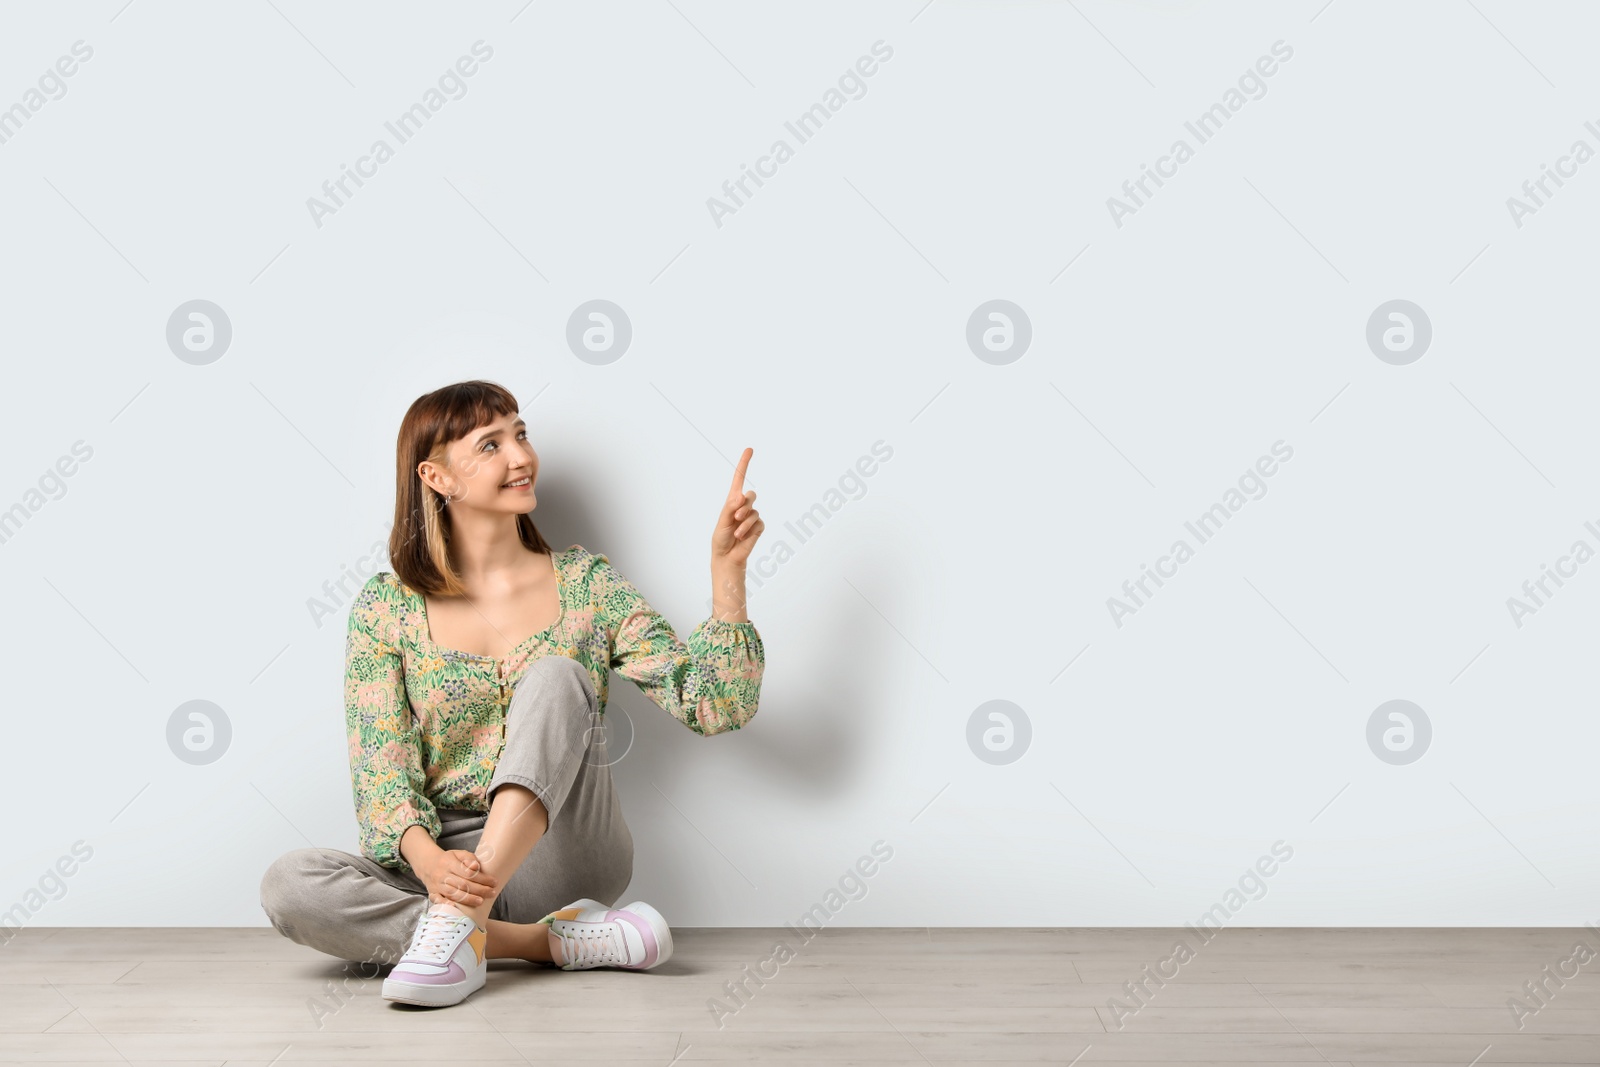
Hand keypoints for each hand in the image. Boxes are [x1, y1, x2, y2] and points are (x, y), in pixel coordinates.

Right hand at [416, 848, 497, 907]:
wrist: (427, 864)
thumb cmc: (448, 860)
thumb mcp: (458, 853)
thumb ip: (469, 858)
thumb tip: (476, 867)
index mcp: (449, 863)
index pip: (468, 872)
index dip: (482, 878)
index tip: (494, 882)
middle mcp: (442, 875)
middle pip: (462, 884)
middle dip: (479, 890)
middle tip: (492, 893)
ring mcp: (436, 885)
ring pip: (453, 894)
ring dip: (468, 899)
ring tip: (481, 901)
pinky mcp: (432, 893)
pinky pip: (438, 900)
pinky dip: (446, 904)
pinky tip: (456, 907)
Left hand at [712, 447, 763, 567]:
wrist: (727, 557)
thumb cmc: (721, 538)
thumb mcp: (722, 522)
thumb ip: (730, 508)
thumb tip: (740, 496)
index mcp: (732, 501)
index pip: (739, 479)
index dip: (744, 464)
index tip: (749, 449)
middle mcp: (743, 506)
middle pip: (751, 495)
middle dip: (744, 504)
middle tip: (736, 516)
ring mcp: (752, 517)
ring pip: (754, 511)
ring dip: (744, 522)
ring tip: (736, 532)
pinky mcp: (758, 527)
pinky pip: (758, 523)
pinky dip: (749, 530)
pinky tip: (742, 537)